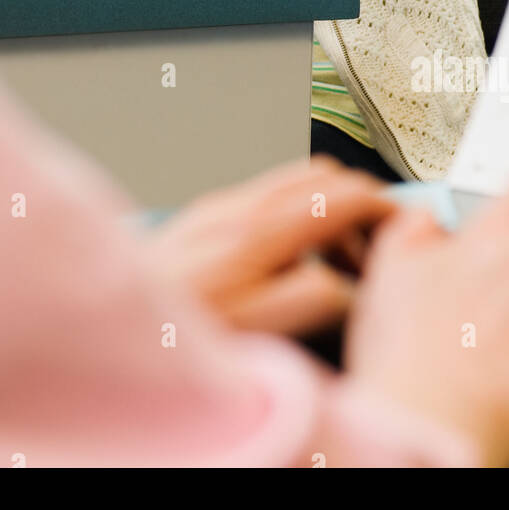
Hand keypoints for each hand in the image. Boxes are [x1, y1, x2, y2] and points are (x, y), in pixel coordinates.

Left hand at [150, 157, 394, 336]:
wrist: (104, 323)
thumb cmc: (179, 334)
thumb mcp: (259, 328)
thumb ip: (313, 297)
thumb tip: (349, 281)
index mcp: (259, 230)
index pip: (340, 192)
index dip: (382, 205)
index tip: (404, 225)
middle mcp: (236, 207)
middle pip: (319, 175)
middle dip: (356, 205)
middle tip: (371, 253)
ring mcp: (215, 209)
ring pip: (289, 182)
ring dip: (323, 210)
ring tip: (332, 264)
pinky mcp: (198, 219)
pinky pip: (261, 197)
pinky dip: (290, 217)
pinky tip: (286, 262)